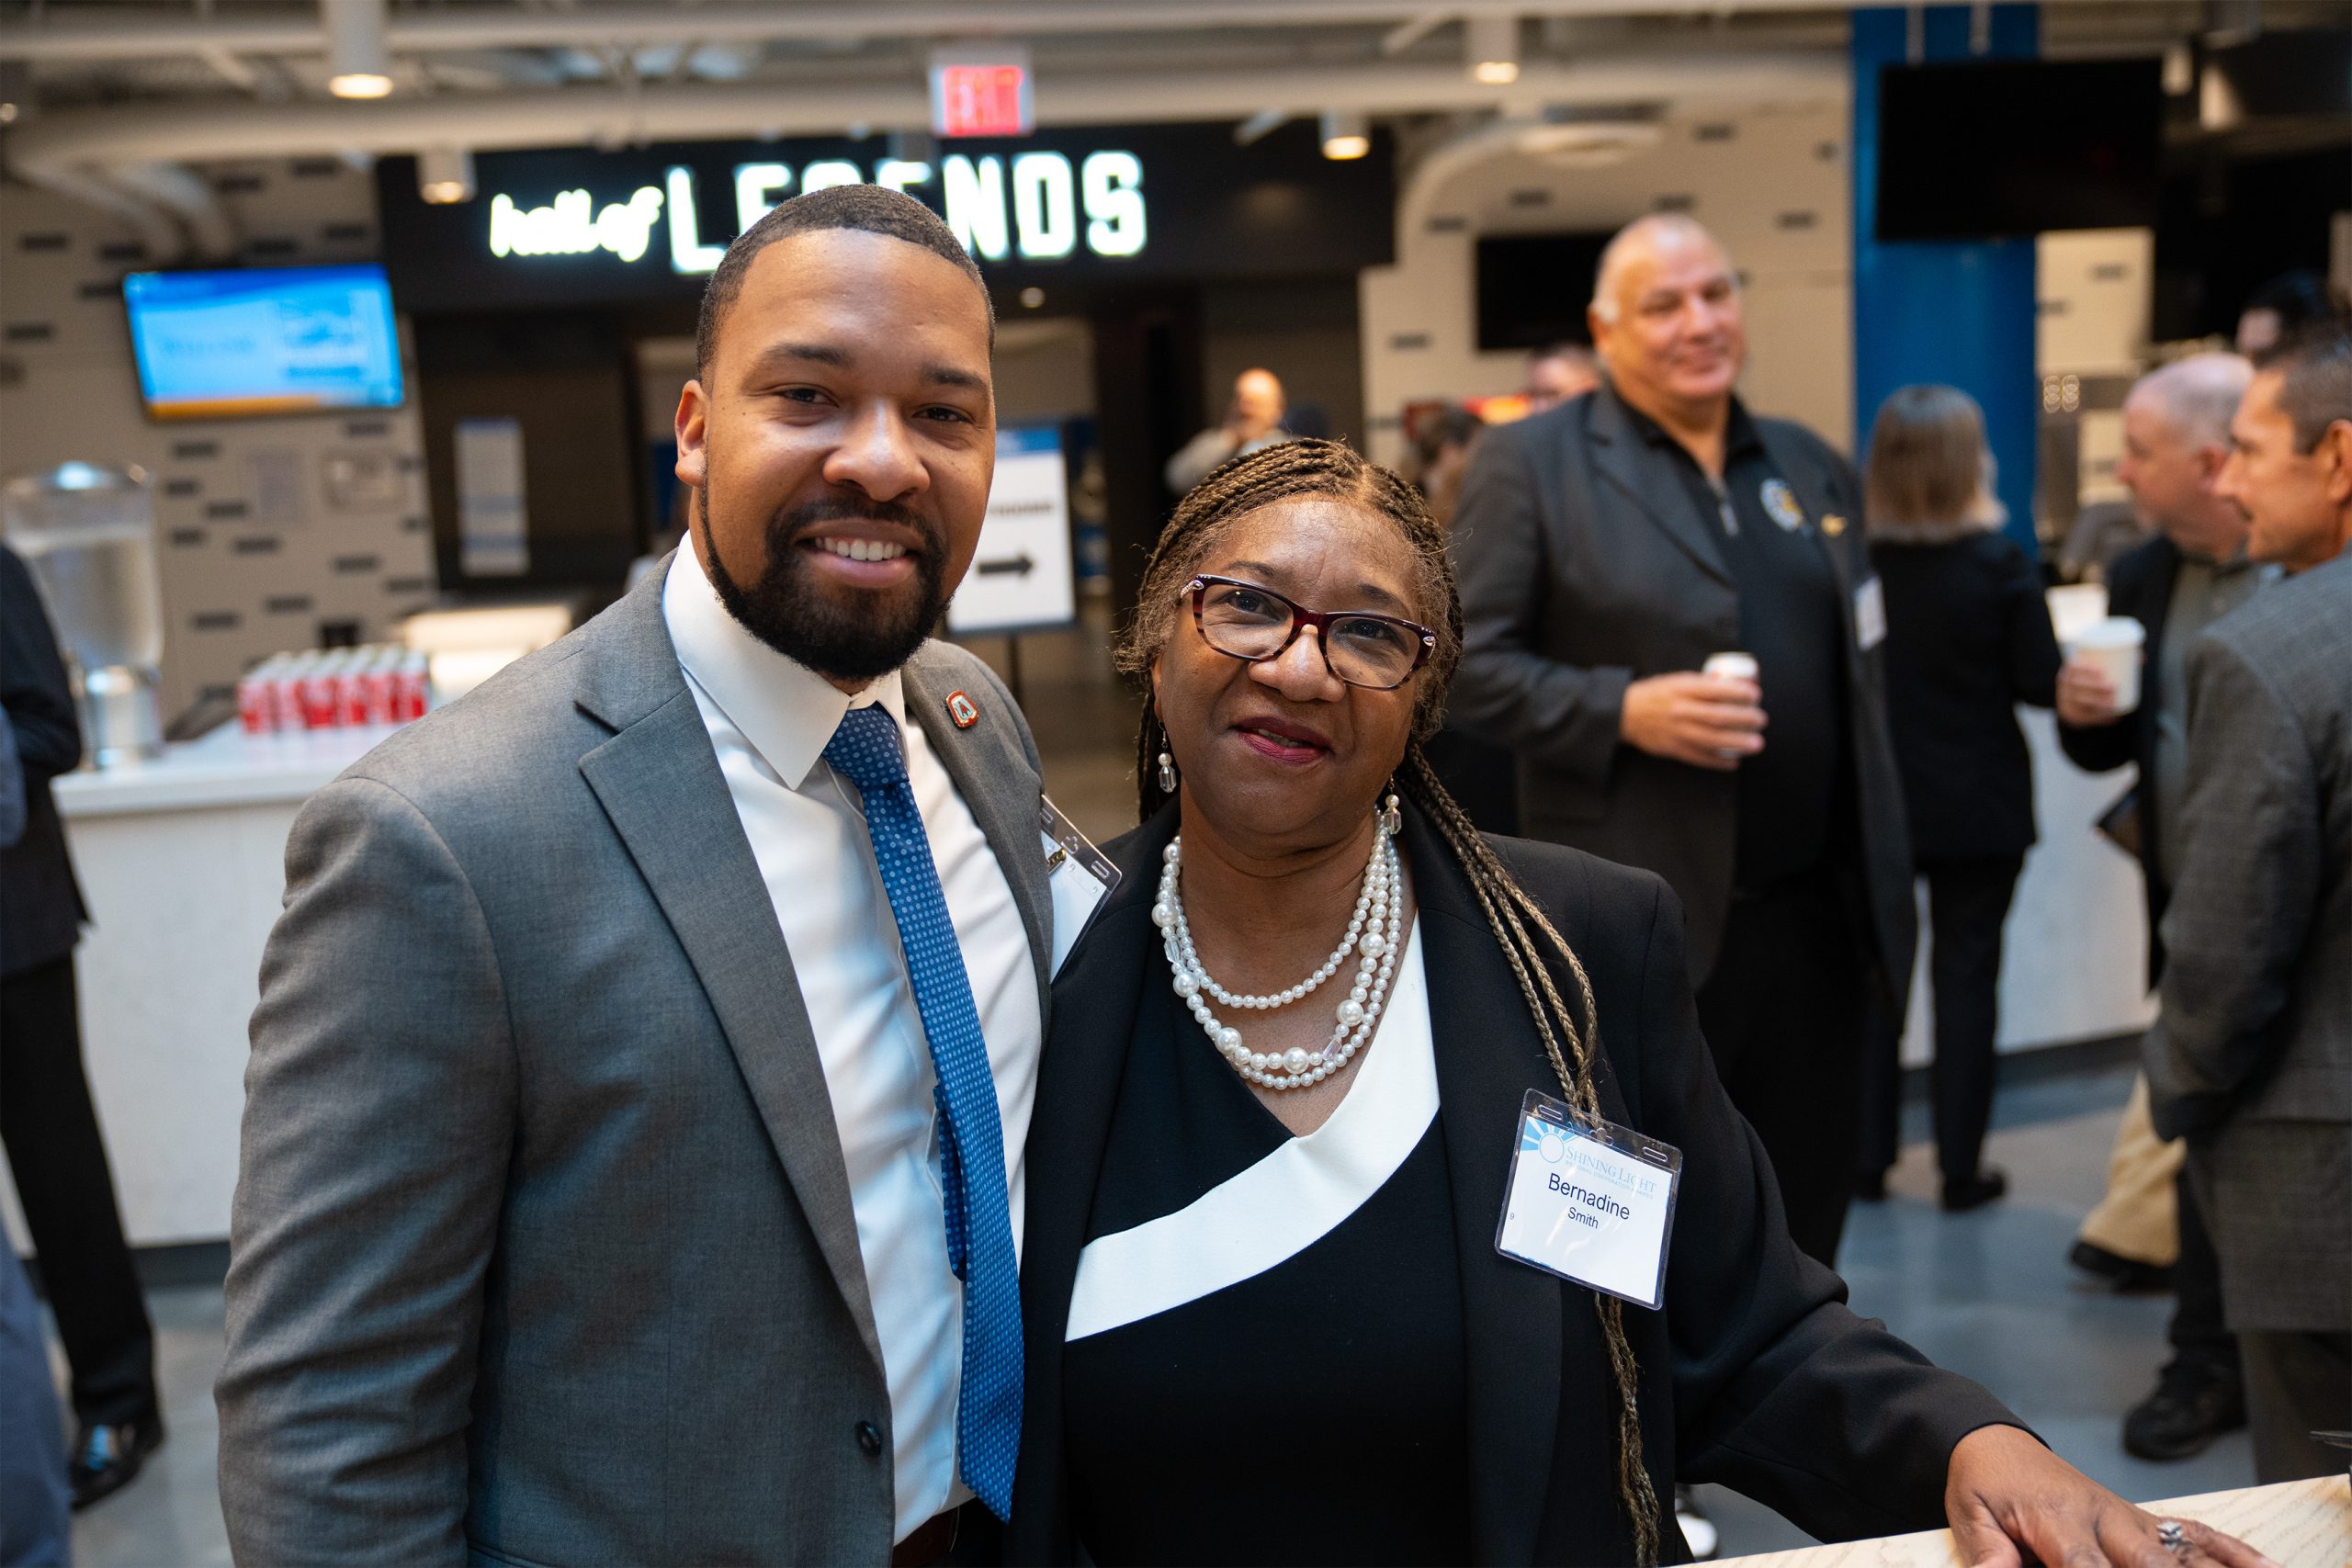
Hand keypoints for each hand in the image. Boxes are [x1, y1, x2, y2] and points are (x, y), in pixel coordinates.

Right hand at [1619, 672, 1765, 771]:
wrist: (1624, 715)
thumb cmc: (1654, 695)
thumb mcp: (1676, 680)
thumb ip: (1702, 683)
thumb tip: (1731, 680)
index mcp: (1680, 689)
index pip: (1714, 690)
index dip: (1738, 692)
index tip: (1755, 694)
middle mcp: (1679, 711)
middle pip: (1717, 716)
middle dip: (1744, 719)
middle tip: (1761, 719)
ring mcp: (1676, 732)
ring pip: (1711, 739)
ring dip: (1737, 743)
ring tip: (1756, 743)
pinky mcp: (1673, 749)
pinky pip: (1699, 757)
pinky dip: (1718, 761)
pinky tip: (1734, 761)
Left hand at [1945, 1425, 2277, 1567]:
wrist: (1995, 1443)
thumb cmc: (1985, 1484)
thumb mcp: (1970, 1517)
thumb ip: (1989, 1555)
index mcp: (2059, 1522)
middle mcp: (2105, 1519)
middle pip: (2153, 1565)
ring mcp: (2131, 1518)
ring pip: (2186, 1552)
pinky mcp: (2144, 1520)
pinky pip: (2195, 1534)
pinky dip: (2232, 1552)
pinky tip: (2266, 1567)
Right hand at [2056, 659, 2121, 727]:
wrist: (2075, 700)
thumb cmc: (2093, 679)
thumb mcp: (2101, 669)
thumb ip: (2122, 660)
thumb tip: (2143, 659)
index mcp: (2069, 670)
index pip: (2072, 667)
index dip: (2084, 668)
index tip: (2101, 670)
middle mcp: (2064, 686)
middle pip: (2075, 686)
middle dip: (2094, 687)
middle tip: (2113, 686)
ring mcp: (2066, 701)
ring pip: (2080, 703)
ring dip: (2097, 703)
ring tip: (2113, 703)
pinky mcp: (2072, 715)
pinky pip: (2084, 718)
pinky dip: (2100, 718)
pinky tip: (2112, 718)